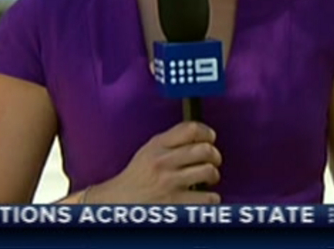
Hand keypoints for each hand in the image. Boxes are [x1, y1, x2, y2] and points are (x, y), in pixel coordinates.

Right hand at [88, 122, 221, 203]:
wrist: (117, 203)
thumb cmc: (136, 178)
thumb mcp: (148, 151)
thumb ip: (171, 142)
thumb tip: (201, 136)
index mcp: (157, 146)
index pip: (191, 129)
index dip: (207, 132)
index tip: (210, 138)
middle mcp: (163, 162)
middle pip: (204, 149)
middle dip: (215, 155)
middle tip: (213, 161)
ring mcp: (169, 183)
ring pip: (208, 171)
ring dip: (213, 176)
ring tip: (209, 179)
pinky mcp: (175, 204)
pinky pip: (207, 198)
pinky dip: (211, 198)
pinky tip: (204, 197)